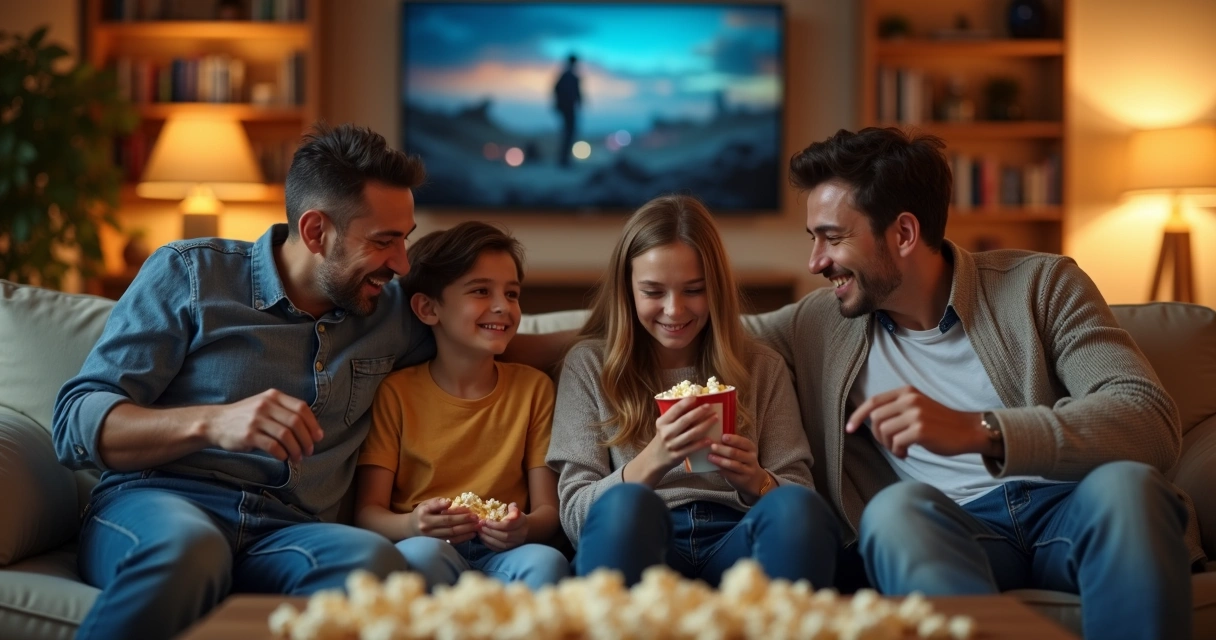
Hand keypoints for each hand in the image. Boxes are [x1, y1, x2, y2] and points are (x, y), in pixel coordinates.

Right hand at [203, 389, 322, 461]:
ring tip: (298, 457)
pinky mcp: (248, 435)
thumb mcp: (265, 405)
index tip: (318, 437)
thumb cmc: (246, 417)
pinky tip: (283, 458)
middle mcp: (266, 405)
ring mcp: (256, 419)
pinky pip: (273, 446)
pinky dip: (282, 454)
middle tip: (309, 451)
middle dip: (307, 439)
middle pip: (296, 422)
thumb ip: (284, 412)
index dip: (313, 424)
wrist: (216, 423)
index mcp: (273, 396)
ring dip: (296, 449)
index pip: (301, 408)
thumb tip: (311, 431)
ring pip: (286, 435)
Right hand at [410, 497, 478, 543]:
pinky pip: (452, 542)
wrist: (410, 528)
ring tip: (477, 526)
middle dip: (465, 521)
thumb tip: (449, 502)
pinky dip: (463, 538)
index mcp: (425, 515)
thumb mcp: (426, 503)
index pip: (444, 514)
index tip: (469, 509)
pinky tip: (472, 534)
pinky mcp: (436, 544)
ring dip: (466, 530)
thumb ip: (438, 502)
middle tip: (477, 518)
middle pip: (450, 525)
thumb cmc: (421, 513)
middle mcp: (427, 527)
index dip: (457, 512)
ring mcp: (432, 538)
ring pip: (452, 534)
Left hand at [478, 503, 527, 550]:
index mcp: (521, 523)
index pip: (508, 525)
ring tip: (480, 533)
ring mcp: (515, 543)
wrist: (527, 530)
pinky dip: (489, 545)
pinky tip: (483, 539)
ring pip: (501, 544)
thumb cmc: (518, 518)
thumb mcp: (516, 510)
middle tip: (480, 527)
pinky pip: (499, 549)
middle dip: (490, 531)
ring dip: (488, 539)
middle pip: (504, 536)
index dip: (496, 524)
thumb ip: (512, 507)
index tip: (486, 521)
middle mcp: (519, 535)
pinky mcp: (509, 549)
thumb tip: (506, 506)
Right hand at [642, 397, 717, 472]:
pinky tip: (710, 439)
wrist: (655, 458)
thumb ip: (675, 417)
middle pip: (685, 420)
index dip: (686, 402)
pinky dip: (701, 443)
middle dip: (699, 411)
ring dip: (705, 425)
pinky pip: (692, 448)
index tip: (696, 397)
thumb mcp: (664, 426)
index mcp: (662, 422)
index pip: (675, 409)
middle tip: (709, 406)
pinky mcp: (677, 455)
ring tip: (715, 418)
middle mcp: (666, 432)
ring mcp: (672, 444)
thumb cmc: (664, 438)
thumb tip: (694, 404)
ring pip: (691, 433)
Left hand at [707, 433, 767, 498]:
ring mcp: (748, 470)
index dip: (733, 439)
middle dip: (723, 449)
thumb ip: (733, 444)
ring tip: (710, 457)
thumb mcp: (743, 451)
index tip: (723, 437)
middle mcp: (751, 458)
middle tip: (712, 446)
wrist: (754, 479)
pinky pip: (730, 474)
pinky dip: (721, 470)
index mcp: (751, 448)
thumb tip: (716, 437)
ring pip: (733, 465)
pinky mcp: (742, 480)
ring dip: (720, 460)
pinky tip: (714, 466)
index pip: (743, 442)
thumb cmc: (743, 460)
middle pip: (736, 453)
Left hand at [846, 386, 985, 458]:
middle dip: (878, 436)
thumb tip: (871, 421)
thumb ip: (896, 409)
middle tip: (890, 445)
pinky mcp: (921, 430)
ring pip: (884, 432)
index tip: (849, 429)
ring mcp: (915, 414)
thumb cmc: (940, 423)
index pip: (873, 402)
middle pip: (876, 419)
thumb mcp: (917, 407)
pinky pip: (896, 443)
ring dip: (889, 445)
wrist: (968, 430)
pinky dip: (898, 451)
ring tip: (900, 450)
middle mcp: (909, 400)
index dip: (857, 416)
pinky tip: (906, 454)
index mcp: (906, 392)